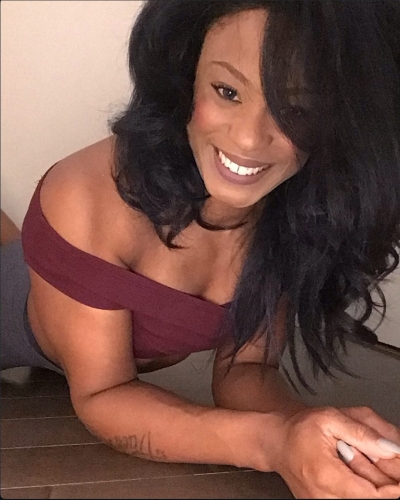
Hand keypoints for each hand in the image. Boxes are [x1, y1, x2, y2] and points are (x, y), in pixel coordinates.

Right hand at [271, 406, 399, 498]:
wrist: (276, 442)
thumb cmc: (299, 428)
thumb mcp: (330, 419)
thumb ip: (362, 432)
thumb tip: (392, 449)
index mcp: (326, 475)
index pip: (373, 494)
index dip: (395, 487)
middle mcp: (325, 497)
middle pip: (371, 498)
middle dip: (387, 480)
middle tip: (389, 459)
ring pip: (363, 498)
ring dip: (375, 484)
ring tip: (360, 458)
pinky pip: (352, 498)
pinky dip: (362, 486)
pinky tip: (356, 469)